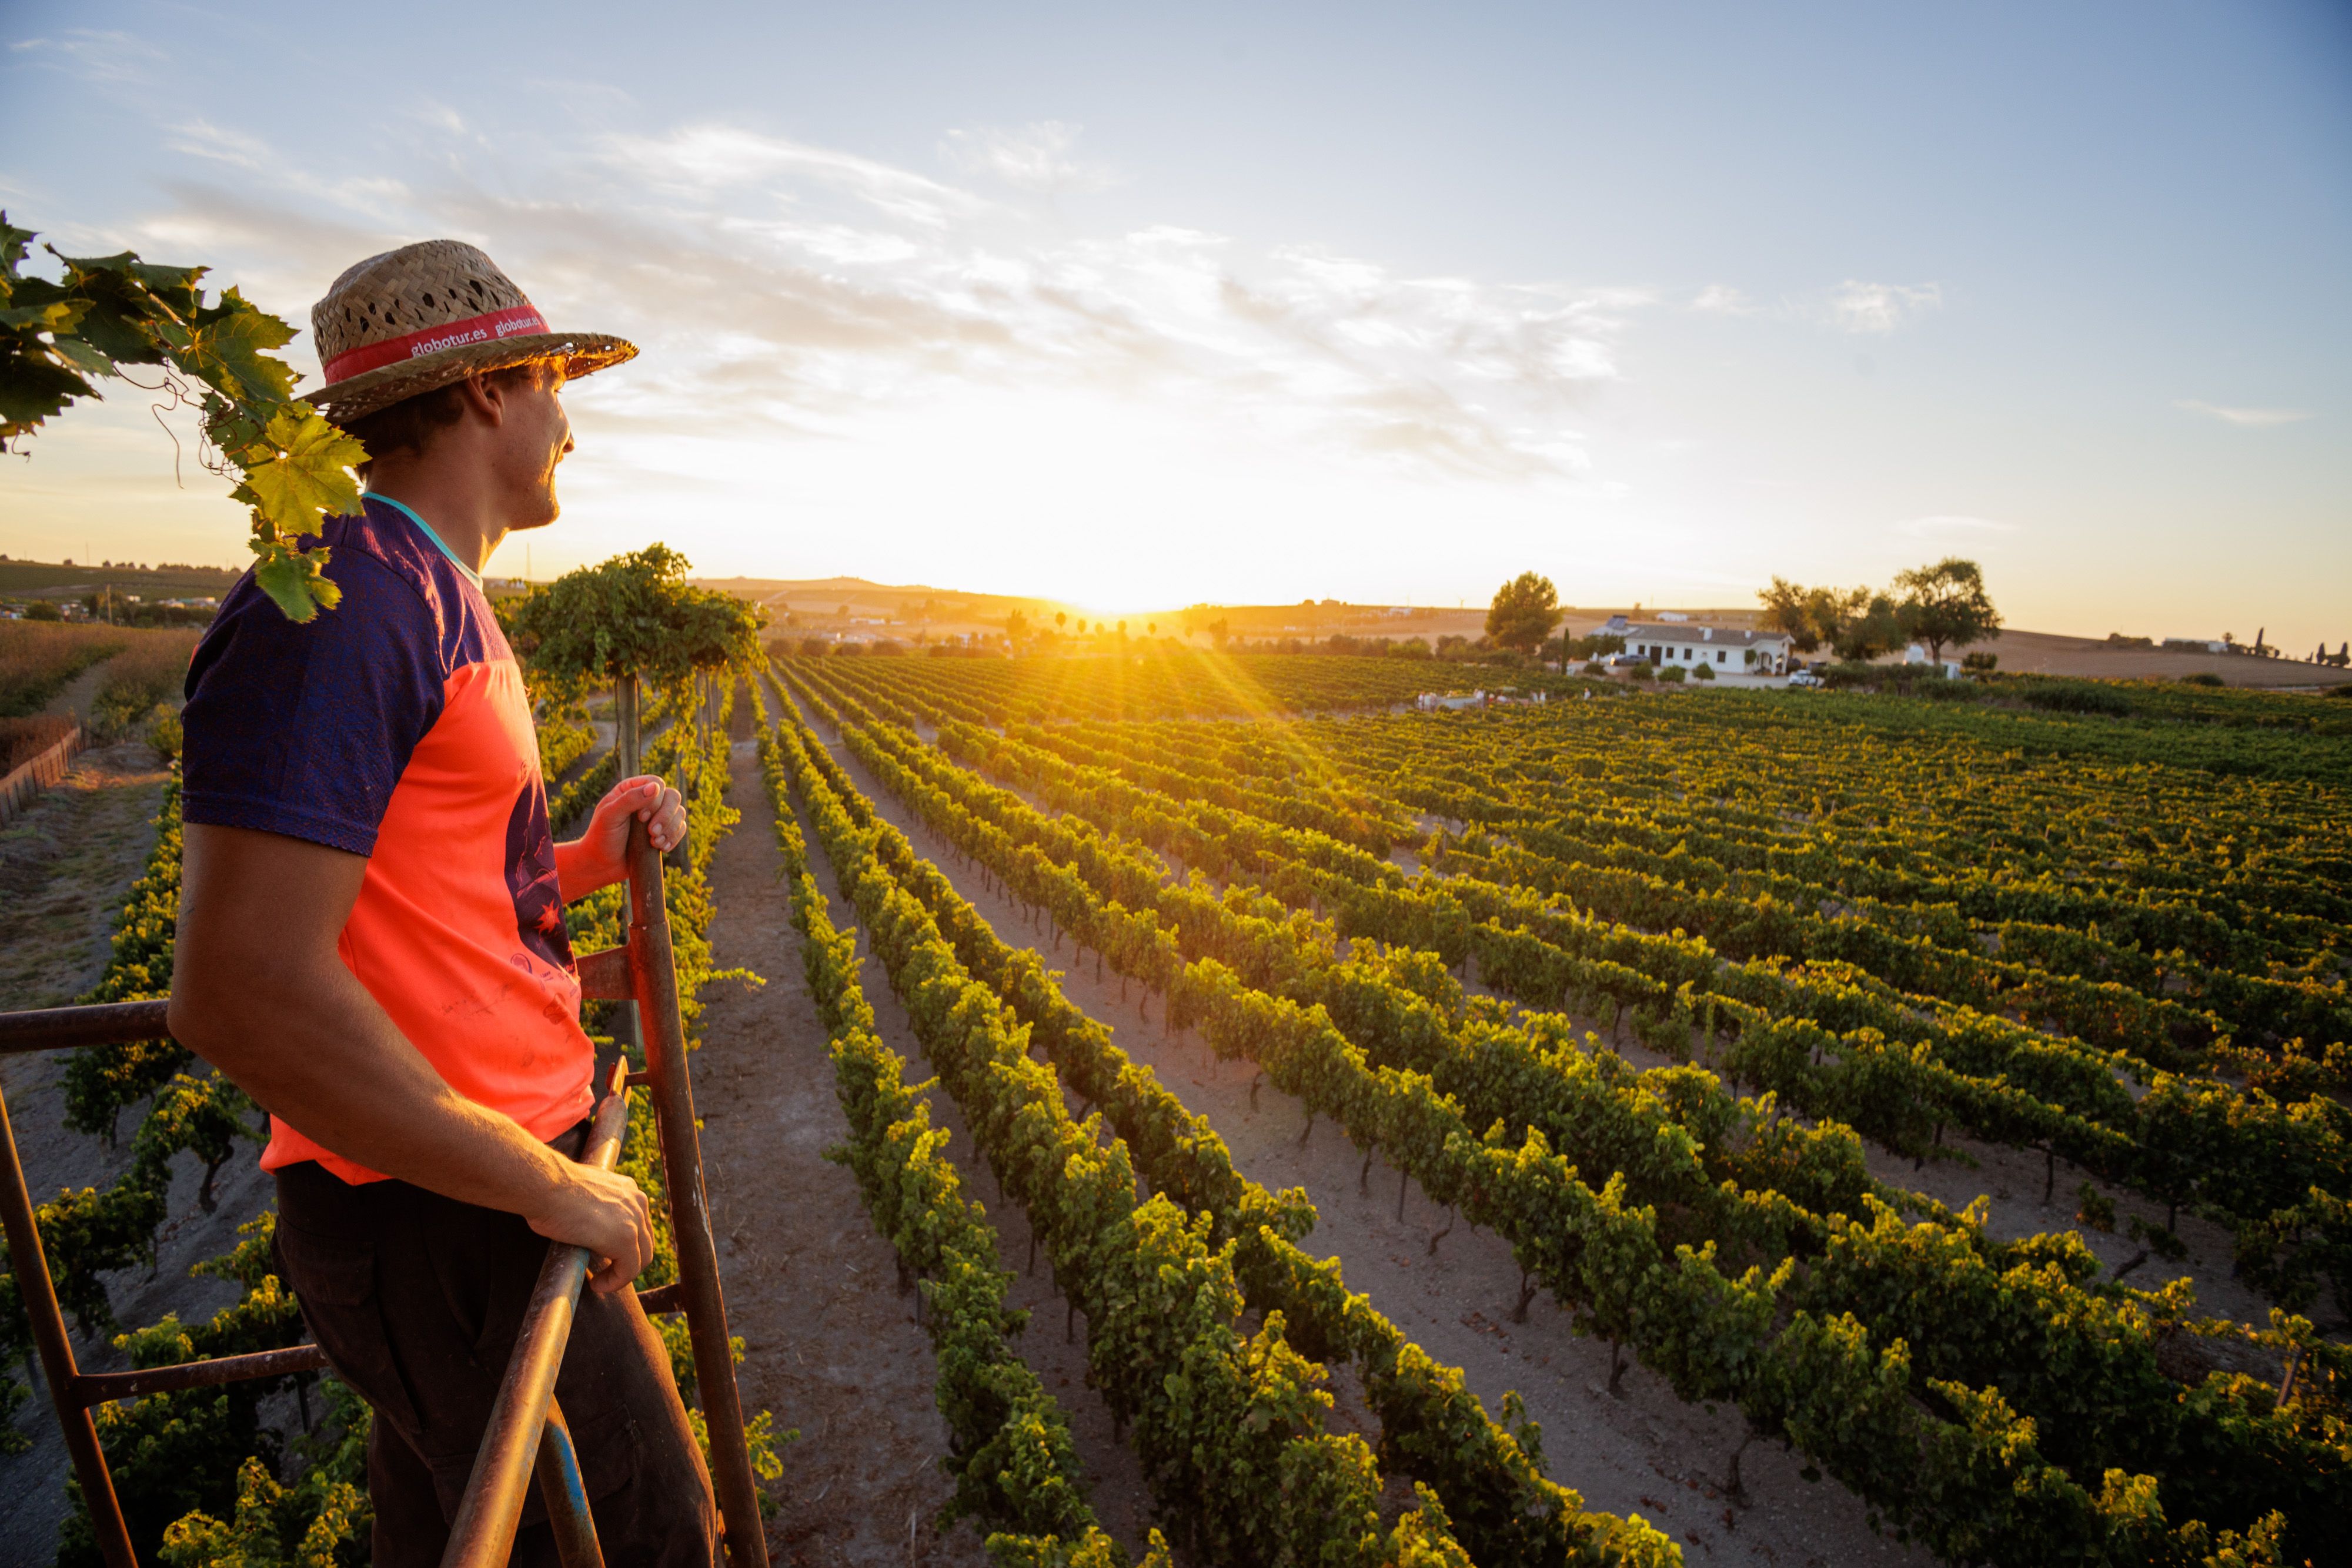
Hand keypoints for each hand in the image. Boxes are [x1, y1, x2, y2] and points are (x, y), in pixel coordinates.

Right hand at [526, 1163, 657, 1292]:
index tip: (606, 1257)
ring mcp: (634, 1219)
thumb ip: (594, 1206)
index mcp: (627, 1189)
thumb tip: (588, 1225)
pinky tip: (596, 1285)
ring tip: (600, 1282)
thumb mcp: (582, 1192)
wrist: (544, 1184)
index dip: (627, 1245)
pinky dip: (615, 1282)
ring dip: (622, 1274)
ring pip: (642, 1257)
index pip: (638, 1224)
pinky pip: (629, 1270)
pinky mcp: (625, 1239)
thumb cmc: (550, 1189)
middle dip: (629, 1261)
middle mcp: (637, 1201)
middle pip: (645, 1241)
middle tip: (607, 1273)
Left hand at [574, 776, 685, 885]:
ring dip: (670, 829)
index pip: (656, 783)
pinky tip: (662, 848)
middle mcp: (646, 800)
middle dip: (666, 816)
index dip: (654, 800)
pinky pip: (680, 828)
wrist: (602, 865)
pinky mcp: (663, 832)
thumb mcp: (610, 816)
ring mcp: (657, 816)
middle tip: (652, 832)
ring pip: (679, 812)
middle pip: (672, 797)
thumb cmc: (602, 837)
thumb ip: (630, 799)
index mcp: (631, 789)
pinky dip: (674, 837)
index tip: (641, 818)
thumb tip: (656, 788)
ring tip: (655, 843)